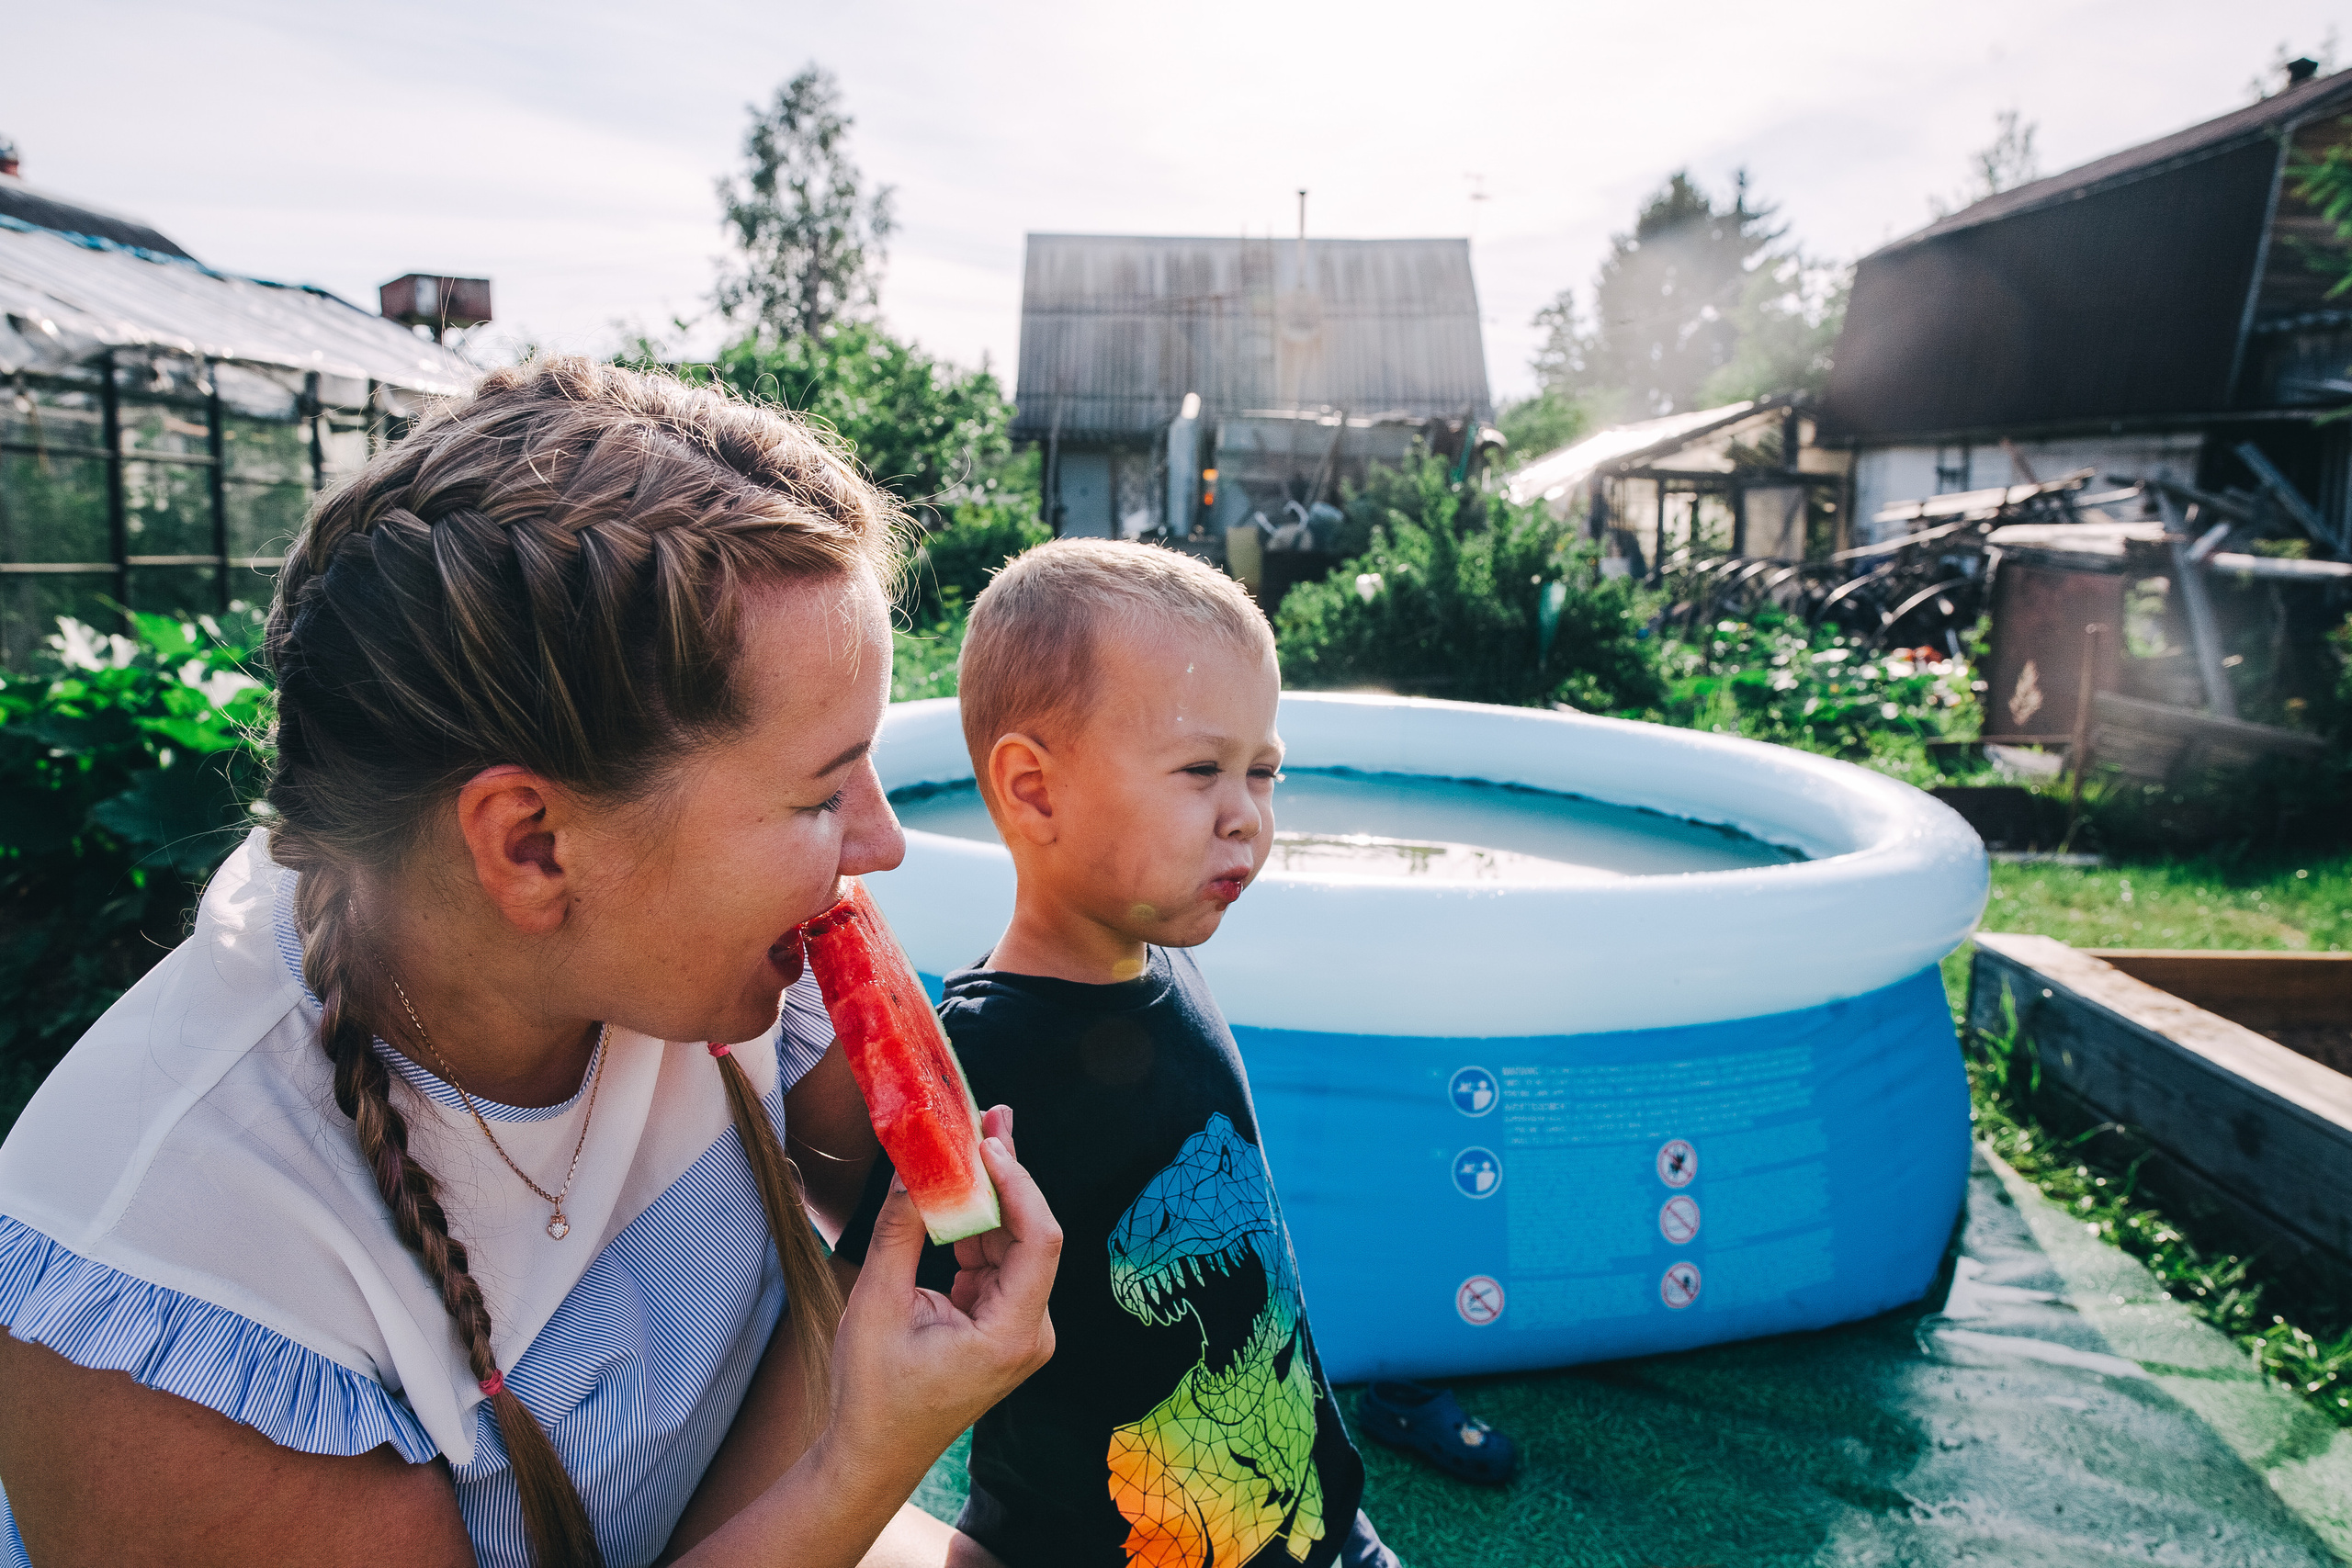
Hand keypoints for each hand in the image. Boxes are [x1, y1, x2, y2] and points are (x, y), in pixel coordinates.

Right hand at [824, 1105, 1058, 1473]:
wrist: (873, 1452)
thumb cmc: (874, 1391)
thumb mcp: (879, 1304)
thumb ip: (901, 1232)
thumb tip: (915, 1168)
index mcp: (1012, 1333)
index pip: (1040, 1240)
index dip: (1020, 1183)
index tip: (987, 1143)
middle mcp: (1030, 1330)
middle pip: (1031, 1234)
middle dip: (1005, 1175)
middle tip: (987, 1116)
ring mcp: (1020, 1327)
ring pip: (1013, 1242)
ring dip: (988, 1195)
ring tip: (968, 1139)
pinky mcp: (1002, 1323)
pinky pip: (997, 1260)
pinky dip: (975, 1226)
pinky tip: (955, 1191)